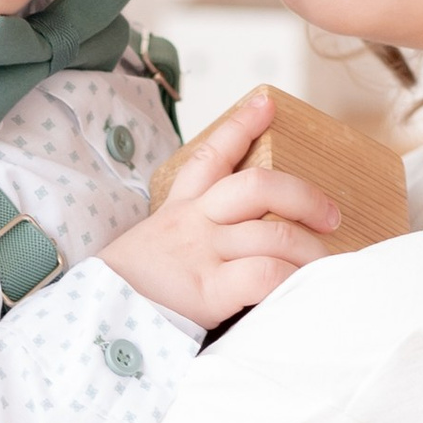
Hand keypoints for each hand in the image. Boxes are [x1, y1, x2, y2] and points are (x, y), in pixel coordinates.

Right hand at [92, 89, 337, 330]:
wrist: (92, 318)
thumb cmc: (128, 289)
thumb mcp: (152, 246)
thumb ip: (189, 237)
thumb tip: (238, 243)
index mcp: (180, 209)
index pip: (212, 156)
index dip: (242, 125)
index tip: (267, 104)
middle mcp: (194, 223)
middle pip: (259, 187)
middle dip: (304, 196)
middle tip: (330, 215)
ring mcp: (203, 253)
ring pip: (274, 235)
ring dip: (312, 251)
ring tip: (325, 264)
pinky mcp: (208, 290)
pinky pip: (266, 274)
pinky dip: (292, 279)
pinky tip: (301, 287)